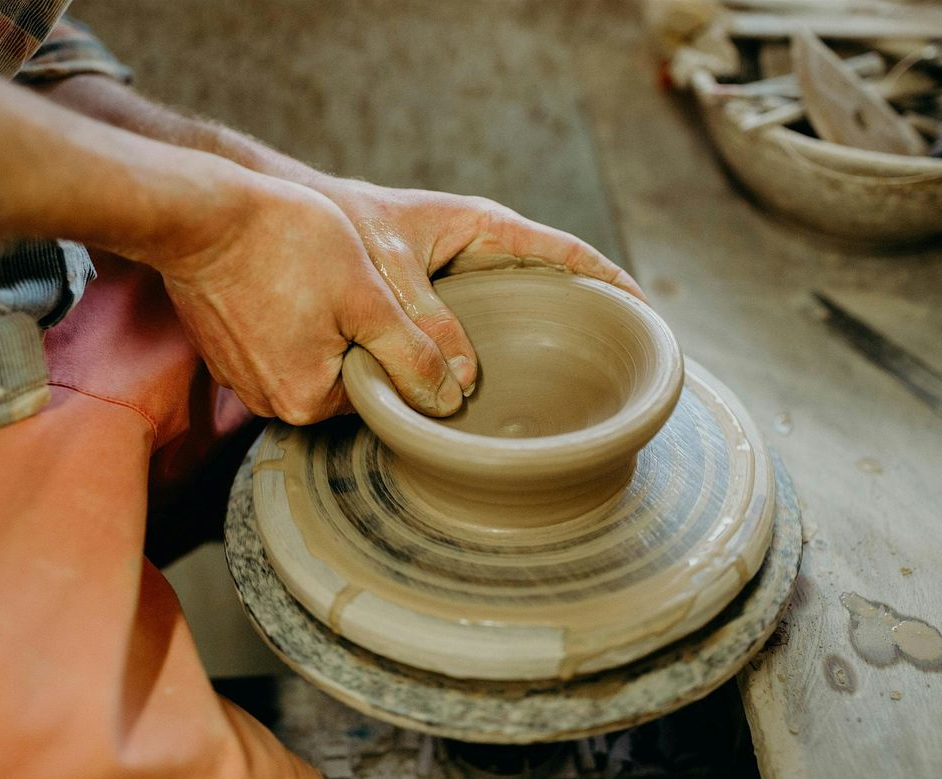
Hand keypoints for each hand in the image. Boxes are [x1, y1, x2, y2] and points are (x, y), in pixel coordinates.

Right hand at [148, 170, 463, 423]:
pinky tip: (290, 278)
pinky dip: (288, 315)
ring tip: (318, 275)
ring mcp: (240, 377)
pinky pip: (274, 343)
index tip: (388, 302)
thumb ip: (414, 356)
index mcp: (307, 401)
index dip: (393, 345)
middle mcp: (269, 402)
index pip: (378, 388)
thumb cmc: (288, 244)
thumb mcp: (370, 300)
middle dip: (357, 334)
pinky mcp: (223, 351)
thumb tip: (450, 402)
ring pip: (309, 356)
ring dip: (324, 323)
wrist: (201, 211)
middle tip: (352, 282)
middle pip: (343, 376)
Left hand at [306, 177, 646, 395]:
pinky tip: (499, 396)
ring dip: (542, 345)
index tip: (644, 314)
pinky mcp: (440, 306)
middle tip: (618, 367)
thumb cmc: (344, 227)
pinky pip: (481, 333)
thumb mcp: (390, 271)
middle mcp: (483, 255)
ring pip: (519, 316)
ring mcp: (464, 281)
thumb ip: (424, 323)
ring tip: (571, 391)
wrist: (298, 219)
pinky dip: (498, 358)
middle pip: (553, 289)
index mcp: (487, 229)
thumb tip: (460, 385)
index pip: (566, 256)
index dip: (608, 283)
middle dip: (585, 321)